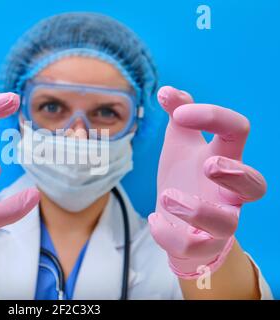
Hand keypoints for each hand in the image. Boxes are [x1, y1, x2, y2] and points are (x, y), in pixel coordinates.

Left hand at [148, 86, 266, 278]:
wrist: (177, 220)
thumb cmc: (183, 176)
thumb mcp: (179, 143)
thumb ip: (178, 116)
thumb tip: (167, 90)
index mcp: (224, 158)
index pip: (237, 131)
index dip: (214, 116)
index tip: (178, 113)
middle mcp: (228, 191)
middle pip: (255, 185)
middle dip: (235, 173)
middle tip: (208, 164)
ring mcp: (219, 220)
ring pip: (227, 223)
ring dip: (196, 209)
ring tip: (167, 197)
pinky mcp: (202, 244)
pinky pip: (193, 247)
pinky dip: (169, 234)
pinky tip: (154, 220)